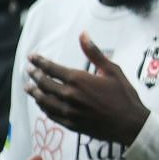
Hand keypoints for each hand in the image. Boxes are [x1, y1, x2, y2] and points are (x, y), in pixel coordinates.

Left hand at [27, 34, 148, 145]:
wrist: (130, 124)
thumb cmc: (124, 95)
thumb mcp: (112, 70)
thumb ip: (94, 53)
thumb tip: (83, 34)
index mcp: (78, 79)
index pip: (51, 68)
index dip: (39, 62)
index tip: (31, 57)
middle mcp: (69, 95)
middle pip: (44, 84)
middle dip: (35, 76)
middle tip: (29, 71)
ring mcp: (69, 111)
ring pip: (44, 101)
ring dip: (34, 93)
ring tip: (28, 87)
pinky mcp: (71, 124)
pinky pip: (51, 115)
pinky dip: (43, 107)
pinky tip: (42, 104)